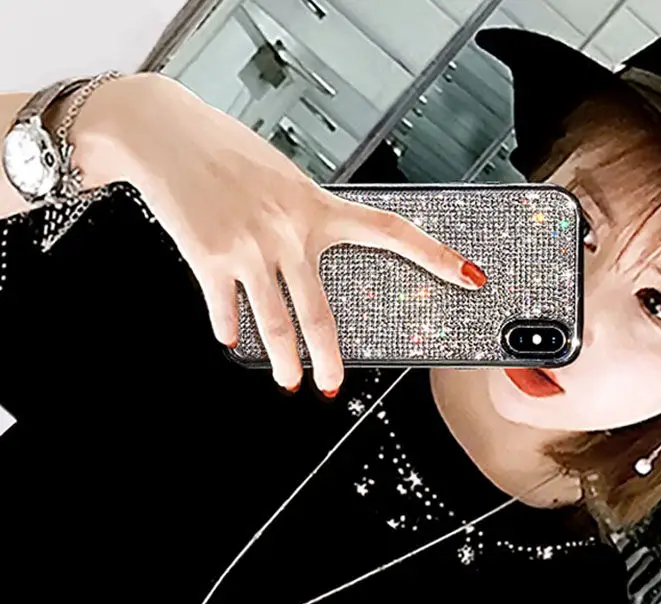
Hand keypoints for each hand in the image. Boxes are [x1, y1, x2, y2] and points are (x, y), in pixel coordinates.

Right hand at [75, 73, 485, 394]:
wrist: (164, 132)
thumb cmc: (228, 152)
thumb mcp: (283, 179)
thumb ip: (304, 219)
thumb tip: (310, 262)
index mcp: (316, 206)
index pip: (389, 231)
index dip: (433, 255)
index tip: (467, 275)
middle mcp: (288, 231)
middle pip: (320, 313)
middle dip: (329, 358)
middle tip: (332, 385)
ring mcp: (249, 247)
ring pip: (275, 324)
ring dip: (283, 362)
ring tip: (289, 380)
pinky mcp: (208, 257)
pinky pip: (224, 308)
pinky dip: (229, 327)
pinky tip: (231, 337)